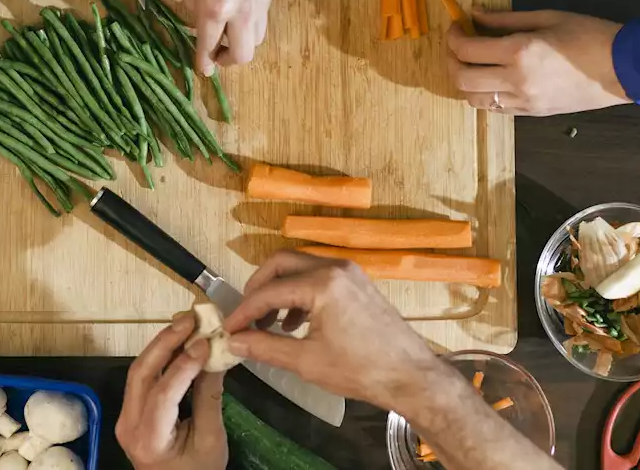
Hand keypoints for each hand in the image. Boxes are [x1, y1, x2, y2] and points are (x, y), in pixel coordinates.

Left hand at [117, 313, 227, 469]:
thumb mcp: (211, 440)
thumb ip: (209, 398)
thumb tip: (215, 355)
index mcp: (149, 439)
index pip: (163, 394)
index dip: (183, 365)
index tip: (205, 342)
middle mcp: (128, 425)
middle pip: (141, 374)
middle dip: (165, 342)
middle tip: (191, 319)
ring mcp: (126, 417)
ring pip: (139, 371)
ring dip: (162, 345)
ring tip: (187, 324)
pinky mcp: (131, 412)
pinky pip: (143, 379)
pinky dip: (160, 358)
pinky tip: (179, 343)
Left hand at [178, 0, 277, 75]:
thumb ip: (192, 5)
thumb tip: (200, 23)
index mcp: (214, 9)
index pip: (208, 49)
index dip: (204, 64)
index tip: (203, 69)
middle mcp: (242, 12)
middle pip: (243, 56)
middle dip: (228, 60)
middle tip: (216, 51)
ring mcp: (261, 2)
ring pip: (257, 38)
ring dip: (242, 42)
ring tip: (229, 30)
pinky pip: (263, 15)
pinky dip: (250, 20)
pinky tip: (240, 6)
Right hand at [223, 251, 440, 411]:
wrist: (410, 376)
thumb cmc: (361, 370)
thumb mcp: (306, 361)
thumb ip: (265, 347)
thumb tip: (235, 342)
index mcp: (322, 284)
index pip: (268, 291)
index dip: (243, 311)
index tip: (228, 328)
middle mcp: (334, 268)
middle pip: (280, 263)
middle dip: (257, 288)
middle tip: (245, 316)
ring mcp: (348, 272)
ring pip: (299, 268)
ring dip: (278, 290)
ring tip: (267, 324)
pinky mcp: (356, 282)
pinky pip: (317, 276)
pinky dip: (299, 293)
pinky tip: (294, 323)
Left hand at [447, 10, 629, 115]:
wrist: (623, 68)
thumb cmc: (589, 35)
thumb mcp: (546, 17)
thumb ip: (505, 19)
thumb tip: (474, 14)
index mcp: (519, 53)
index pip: (467, 51)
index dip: (453, 37)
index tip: (456, 26)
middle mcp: (516, 81)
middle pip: (462, 80)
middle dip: (451, 60)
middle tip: (457, 45)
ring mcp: (523, 102)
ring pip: (473, 100)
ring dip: (464, 81)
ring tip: (471, 63)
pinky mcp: (532, 113)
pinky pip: (494, 109)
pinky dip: (483, 94)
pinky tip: (490, 78)